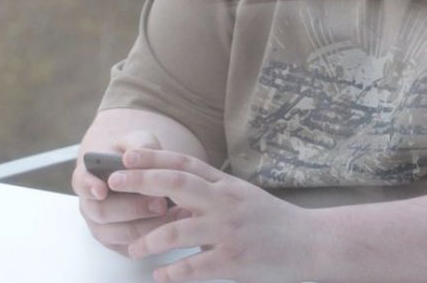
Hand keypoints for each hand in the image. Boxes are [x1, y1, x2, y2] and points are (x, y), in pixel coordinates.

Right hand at [72, 131, 183, 255]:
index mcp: (87, 177)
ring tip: (172, 214)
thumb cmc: (134, 156)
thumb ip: (138, 146)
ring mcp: (102, 227)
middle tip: (159, 203)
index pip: (81, 183)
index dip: (89, 187)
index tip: (102, 189)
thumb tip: (134, 157)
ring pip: (120, 234)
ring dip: (147, 226)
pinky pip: (132, 248)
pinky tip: (173, 227)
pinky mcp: (118, 244)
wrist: (139, 173)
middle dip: (132, 208)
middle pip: (103, 212)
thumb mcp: (137, 141)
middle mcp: (90, 205)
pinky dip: (153, 239)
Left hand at [110, 148, 312, 282]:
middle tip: (115, 184)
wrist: (312, 243)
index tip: (127, 156)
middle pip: (177, 184)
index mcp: (226, 185)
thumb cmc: (273, 221)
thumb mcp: (241, 198)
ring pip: (179, 229)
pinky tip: (160, 276)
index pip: (185, 164)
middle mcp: (226, 202)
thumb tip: (171, 197)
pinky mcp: (234, 260)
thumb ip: (209, 195)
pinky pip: (195, 267)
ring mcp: (230, 231)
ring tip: (133, 248)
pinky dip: (173, 272)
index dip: (154, 158)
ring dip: (150, 239)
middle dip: (142, 182)